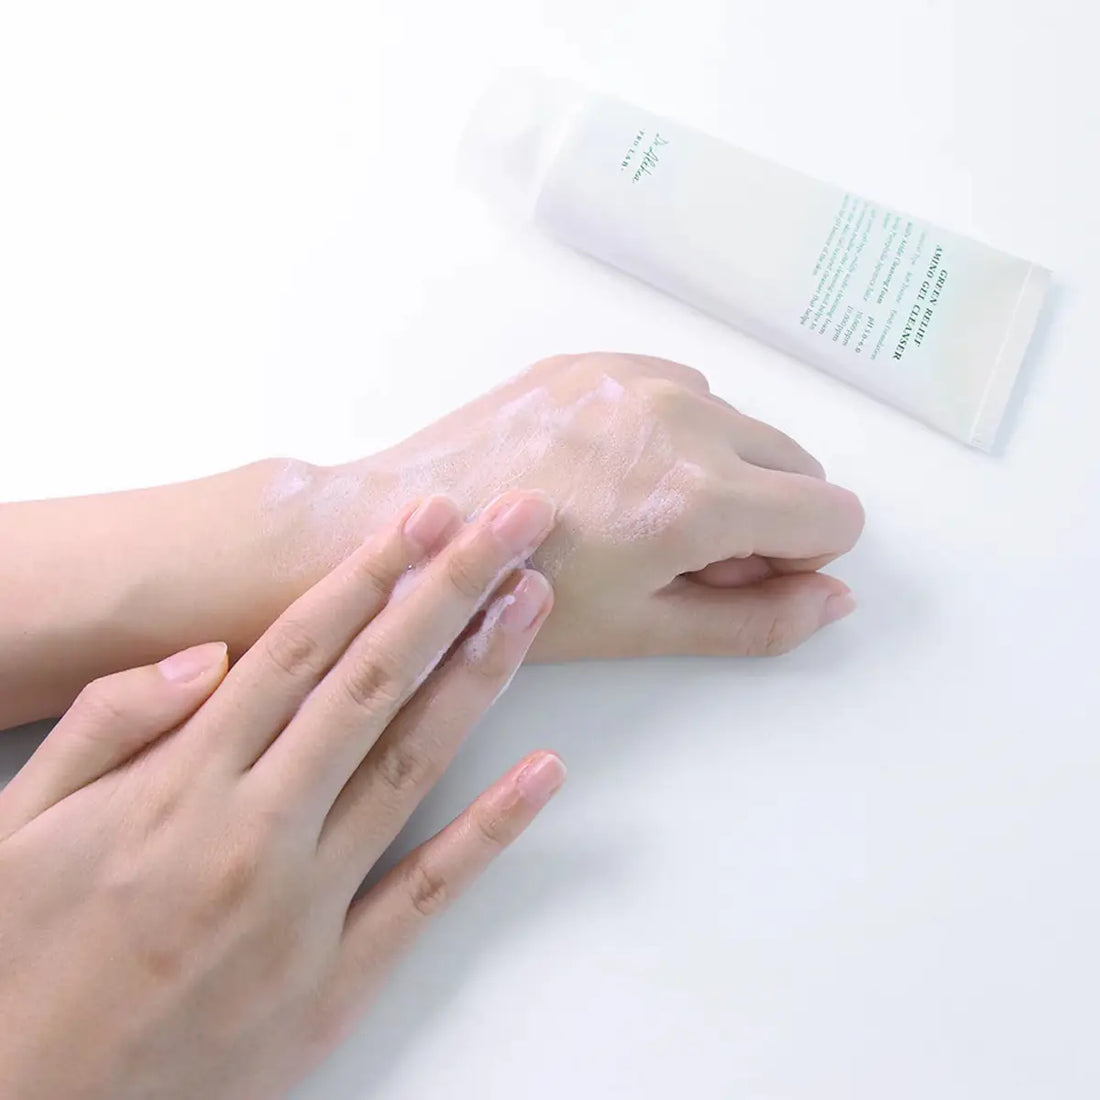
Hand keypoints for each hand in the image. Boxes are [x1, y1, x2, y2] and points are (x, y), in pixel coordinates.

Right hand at [0, 492, 564, 1099]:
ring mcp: (304, 909)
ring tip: (532, 602)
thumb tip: (205, 654)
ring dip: (481, 674)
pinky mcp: (334, 983)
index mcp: (179, 784)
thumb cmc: (15, 963)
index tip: (421, 517)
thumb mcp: (16, 825)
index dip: (367, 573)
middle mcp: (254, 831)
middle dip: (448, 590)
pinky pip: (427, 892)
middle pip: (373, 682)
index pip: (296, 650)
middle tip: (510, 523)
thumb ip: (108, 723)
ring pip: (411, 765)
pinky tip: (543, 772)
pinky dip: (492, 829)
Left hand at [314, 352, 864, 660]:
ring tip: (635, 513)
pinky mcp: (597, 360)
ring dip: (720, 468)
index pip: (835, 516)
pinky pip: (683, 389)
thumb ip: (759, 619)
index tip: (738, 577)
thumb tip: (834, 598)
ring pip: (741, 424)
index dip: (801, 560)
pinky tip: (608, 472)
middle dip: (765, 514)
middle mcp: (682, 417)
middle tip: (682, 553)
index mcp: (698, 495)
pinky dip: (673, 431)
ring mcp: (636, 377)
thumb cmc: (513, 593)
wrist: (409, 531)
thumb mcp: (644, 628)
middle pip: (799, 464)